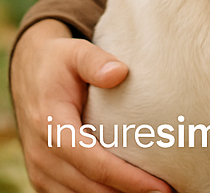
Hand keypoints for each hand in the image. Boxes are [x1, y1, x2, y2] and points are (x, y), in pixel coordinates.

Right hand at [10, 19, 173, 192]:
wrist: (28, 71)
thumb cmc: (59, 62)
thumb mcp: (75, 53)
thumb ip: (95, 61)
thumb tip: (119, 72)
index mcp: (52, 127)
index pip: (93, 162)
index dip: (127, 178)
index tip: (159, 186)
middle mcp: (43, 155)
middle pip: (89, 187)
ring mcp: (40, 170)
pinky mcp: (44, 176)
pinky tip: (125, 192)